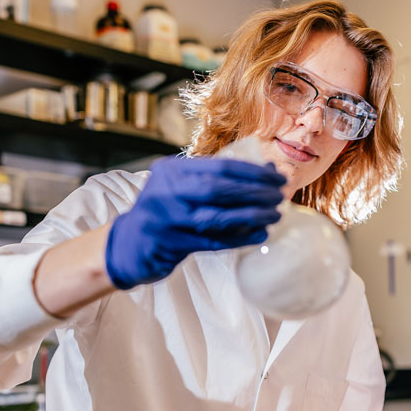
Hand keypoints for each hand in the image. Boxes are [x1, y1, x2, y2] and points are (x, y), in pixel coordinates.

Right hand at [105, 155, 285, 288]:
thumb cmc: (166, 211)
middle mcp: (166, 191)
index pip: (219, 166)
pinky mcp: (171, 245)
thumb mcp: (183, 186)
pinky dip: (239, 238)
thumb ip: (218, 179)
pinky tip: (259, 235)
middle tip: (280, 196)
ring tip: (275, 215)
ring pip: (216, 217)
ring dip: (250, 216)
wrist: (130, 243)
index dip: (252, 172)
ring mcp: (167, 219)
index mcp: (171, 170)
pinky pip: (212, 241)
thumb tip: (269, 173)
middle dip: (255, 192)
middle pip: (218, 189)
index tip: (276, 178)